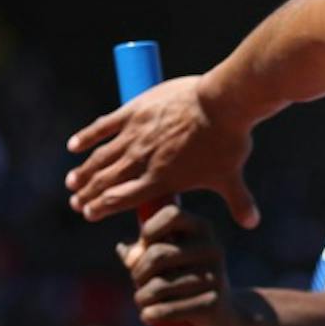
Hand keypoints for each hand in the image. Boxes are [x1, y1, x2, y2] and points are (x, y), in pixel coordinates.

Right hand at [65, 75, 260, 226]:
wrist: (223, 103)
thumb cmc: (227, 142)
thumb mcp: (231, 177)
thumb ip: (240, 201)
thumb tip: (253, 222)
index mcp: (161, 180)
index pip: (121, 199)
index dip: (102, 208)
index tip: (88, 213)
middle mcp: (142, 161)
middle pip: (106, 181)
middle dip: (88, 194)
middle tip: (76, 202)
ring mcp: (135, 135)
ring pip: (100, 158)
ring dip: (84, 171)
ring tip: (72, 182)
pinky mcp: (134, 111)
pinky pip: (103, 126)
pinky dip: (87, 136)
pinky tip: (74, 146)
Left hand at [117, 204, 245, 325]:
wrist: (223, 316)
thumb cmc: (184, 281)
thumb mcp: (164, 260)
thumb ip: (141, 251)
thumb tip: (128, 255)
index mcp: (202, 228)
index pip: (170, 214)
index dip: (148, 231)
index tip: (143, 249)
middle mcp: (212, 248)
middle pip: (157, 254)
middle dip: (138, 273)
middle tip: (138, 283)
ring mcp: (215, 276)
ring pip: (157, 286)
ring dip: (141, 297)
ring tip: (143, 302)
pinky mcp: (212, 304)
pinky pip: (167, 310)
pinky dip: (151, 315)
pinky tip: (148, 317)